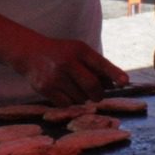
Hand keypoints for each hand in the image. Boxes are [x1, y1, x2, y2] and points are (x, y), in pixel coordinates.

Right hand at [12, 36, 128, 105]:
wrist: (30, 52)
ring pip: (80, 98)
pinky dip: (69, 102)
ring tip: (74, 88)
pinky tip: (63, 92)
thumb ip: (96, 66)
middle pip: (92, 86)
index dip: (114, 74)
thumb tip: (114, 85)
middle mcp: (67, 62)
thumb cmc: (61, 53)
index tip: (125, 82)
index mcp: (79, 50)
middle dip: (98, 94)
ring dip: (82, 98)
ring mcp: (55, 76)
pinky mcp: (46, 88)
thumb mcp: (78, 51)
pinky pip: (67, 104)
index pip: (100, 63)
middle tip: (97, 95)